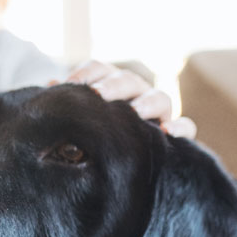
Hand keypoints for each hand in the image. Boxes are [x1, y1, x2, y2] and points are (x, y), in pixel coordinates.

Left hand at [57, 59, 196, 139]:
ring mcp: (158, 111)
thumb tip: (49, 87)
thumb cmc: (92, 138)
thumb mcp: (78, 122)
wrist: (121, 167)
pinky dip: (181, 127)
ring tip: (136, 112)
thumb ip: (69, 105)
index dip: (85, 73)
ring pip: (160, 97)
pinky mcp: (174, 133)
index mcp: (109, 85)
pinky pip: (186, 126)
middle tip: (98, 95)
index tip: (69, 85)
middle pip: (127, 80)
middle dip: (113, 86)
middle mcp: (135, 93)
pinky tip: (169, 132)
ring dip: (147, 103)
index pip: (99, 69)